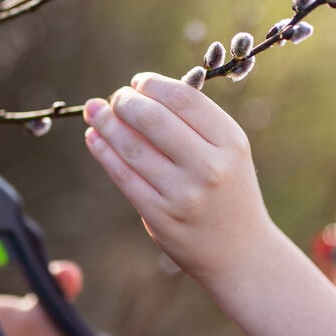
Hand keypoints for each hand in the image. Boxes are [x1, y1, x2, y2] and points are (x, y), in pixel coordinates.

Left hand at [82, 72, 272, 284]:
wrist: (241, 253)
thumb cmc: (229, 191)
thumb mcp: (229, 152)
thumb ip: (194, 123)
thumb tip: (139, 92)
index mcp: (231, 142)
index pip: (183, 98)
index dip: (153, 84)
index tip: (138, 83)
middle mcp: (210, 166)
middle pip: (153, 118)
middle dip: (125, 101)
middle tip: (115, 98)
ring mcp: (184, 194)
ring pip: (132, 147)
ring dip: (106, 123)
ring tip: (94, 111)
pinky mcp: (161, 216)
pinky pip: (123, 176)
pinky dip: (104, 152)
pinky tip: (94, 138)